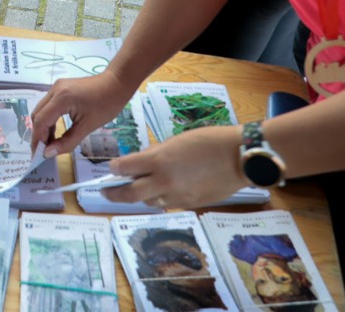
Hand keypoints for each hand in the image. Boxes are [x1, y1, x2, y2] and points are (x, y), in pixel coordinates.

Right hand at [30, 70, 138, 157]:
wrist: (117, 83)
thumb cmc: (107, 105)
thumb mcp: (87, 126)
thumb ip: (67, 142)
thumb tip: (48, 153)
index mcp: (60, 98)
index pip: (40, 121)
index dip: (37, 139)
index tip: (38, 156)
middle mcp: (54, 90)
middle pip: (37, 115)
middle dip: (38, 134)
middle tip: (43, 152)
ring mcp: (57, 87)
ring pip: (42, 110)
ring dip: (44, 127)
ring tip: (50, 144)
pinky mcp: (61, 88)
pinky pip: (49, 106)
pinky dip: (50, 119)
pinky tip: (55, 131)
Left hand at [99, 123, 246, 210]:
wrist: (239, 157)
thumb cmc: (209, 141)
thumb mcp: (176, 141)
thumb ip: (156, 154)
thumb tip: (141, 164)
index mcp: (159, 160)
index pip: (124, 168)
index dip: (113, 169)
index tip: (109, 169)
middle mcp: (164, 181)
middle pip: (129, 194)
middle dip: (113, 194)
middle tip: (105, 191)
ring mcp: (177, 196)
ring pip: (149, 202)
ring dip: (141, 196)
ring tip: (139, 187)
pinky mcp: (189, 204)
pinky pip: (168, 203)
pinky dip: (161, 197)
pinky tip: (165, 189)